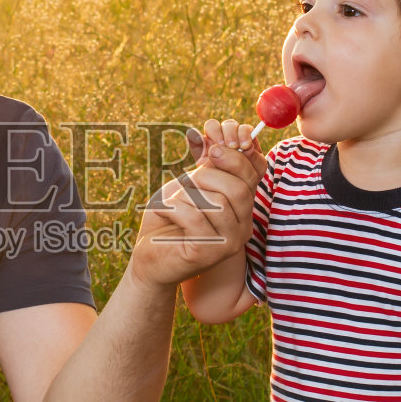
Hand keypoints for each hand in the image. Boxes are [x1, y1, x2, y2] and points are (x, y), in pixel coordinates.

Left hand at [131, 120, 263, 287]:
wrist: (148, 256)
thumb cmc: (168, 218)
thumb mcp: (189, 187)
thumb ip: (208, 170)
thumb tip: (220, 145)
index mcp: (242, 209)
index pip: (253, 176)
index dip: (234, 157)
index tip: (212, 148)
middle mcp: (242, 228)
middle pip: (237, 188)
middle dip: (205, 177)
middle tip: (184, 181)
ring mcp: (228, 244)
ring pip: (216, 202)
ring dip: (185, 195)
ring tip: (172, 203)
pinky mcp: (208, 254)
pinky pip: (194, 217)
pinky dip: (172, 208)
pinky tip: (164, 212)